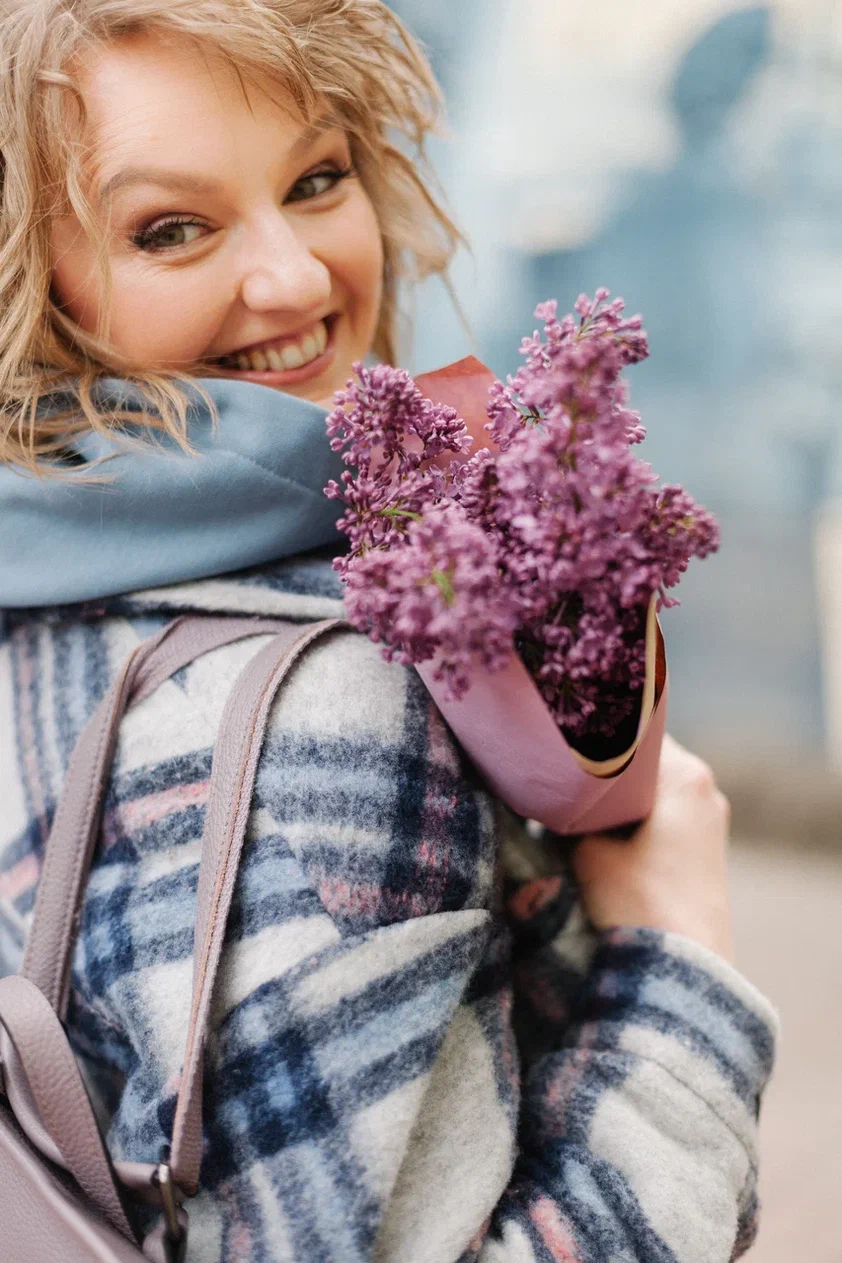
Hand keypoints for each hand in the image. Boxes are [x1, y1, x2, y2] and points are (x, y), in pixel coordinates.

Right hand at [572, 734, 734, 960]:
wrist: (681, 970)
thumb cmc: (636, 902)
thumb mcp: (586, 849)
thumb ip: (568, 813)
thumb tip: (544, 795)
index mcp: (684, 774)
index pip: (632, 729)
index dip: (593, 733)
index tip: (558, 741)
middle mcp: (705, 789)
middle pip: (643, 758)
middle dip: (604, 765)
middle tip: (560, 771)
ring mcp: (710, 820)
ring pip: (653, 788)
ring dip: (620, 793)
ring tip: (577, 803)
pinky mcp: (706, 850)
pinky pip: (664, 814)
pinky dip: (635, 816)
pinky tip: (604, 832)